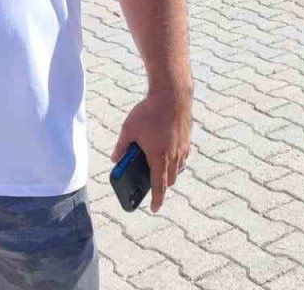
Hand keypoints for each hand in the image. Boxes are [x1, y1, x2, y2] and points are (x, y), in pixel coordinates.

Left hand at [111, 87, 192, 212]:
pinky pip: (183, 156)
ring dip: (170, 173)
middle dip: (162, 186)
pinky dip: (177, 160)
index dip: (156, 199)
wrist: (172, 95)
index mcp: (158, 156)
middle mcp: (174, 155)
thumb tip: (116, 158)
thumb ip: (121, 147)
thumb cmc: (149, 112)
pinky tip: (168, 152)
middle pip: (170, 179)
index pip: (159, 186)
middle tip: (153, 186)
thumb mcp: (128, 130)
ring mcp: (183, 147)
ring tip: (159, 168)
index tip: (154, 209)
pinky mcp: (188, 138)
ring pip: (178, 168)